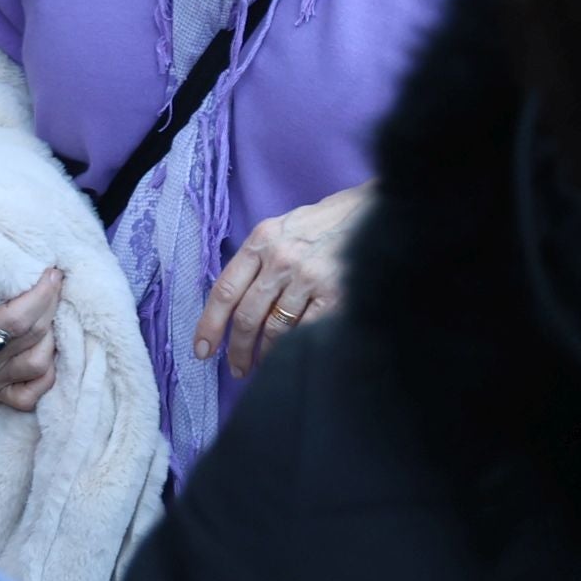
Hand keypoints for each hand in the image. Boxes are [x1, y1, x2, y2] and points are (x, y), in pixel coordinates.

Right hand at [0, 263, 63, 413]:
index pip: (14, 319)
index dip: (41, 295)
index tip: (51, 272)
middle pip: (31, 334)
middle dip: (50, 305)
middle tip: (55, 282)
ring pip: (39, 362)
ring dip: (51, 335)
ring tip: (47, 312)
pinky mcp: (3, 396)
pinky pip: (37, 390)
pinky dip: (48, 373)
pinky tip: (44, 348)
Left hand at [195, 184, 367, 377]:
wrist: (377, 212)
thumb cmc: (328, 222)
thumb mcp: (285, 227)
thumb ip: (260, 258)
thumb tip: (236, 302)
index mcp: (263, 239)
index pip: (225, 289)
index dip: (209, 325)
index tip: (203, 350)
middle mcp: (281, 258)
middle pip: (247, 317)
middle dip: (237, 349)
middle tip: (236, 368)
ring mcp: (308, 277)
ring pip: (274, 330)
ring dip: (264, 355)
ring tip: (261, 367)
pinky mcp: (335, 294)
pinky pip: (306, 331)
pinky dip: (294, 348)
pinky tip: (290, 355)